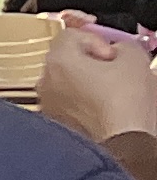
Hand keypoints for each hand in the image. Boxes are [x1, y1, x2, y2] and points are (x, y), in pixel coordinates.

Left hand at [36, 21, 156, 149]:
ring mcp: (47, 106)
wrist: (122, 145)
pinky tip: (104, 109)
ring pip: (67, 84)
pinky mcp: (55, 125)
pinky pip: (68, 105)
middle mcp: (44, 82)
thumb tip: (118, 50)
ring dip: (88, 83)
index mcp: (58, 61)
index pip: (70, 35)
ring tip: (112, 93)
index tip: (112, 54)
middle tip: (115, 71)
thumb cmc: (124, 105)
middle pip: (66, 60)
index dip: (96, 40)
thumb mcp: (134, 59)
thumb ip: (123, 45)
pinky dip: (83, 103)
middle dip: (91, 62)